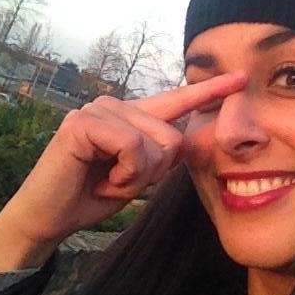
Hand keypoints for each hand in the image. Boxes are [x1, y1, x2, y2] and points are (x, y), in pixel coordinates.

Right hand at [0, 73, 245, 271]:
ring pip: (155, 144)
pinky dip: (123, 174)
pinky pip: (131, 148)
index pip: (178, 101)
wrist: (51, 217)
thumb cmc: (94, 194)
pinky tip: (99, 178)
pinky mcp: (83, 121)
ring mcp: (99, 109)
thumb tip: (187, 142)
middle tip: (120, 179)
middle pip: (174, 138)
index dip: (210, 90)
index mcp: (134, 117)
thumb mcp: (138, 175)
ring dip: (135, 177)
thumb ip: (161, 155)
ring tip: (106, 178)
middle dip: (154, 172)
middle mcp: (118, 105)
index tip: (242, 78)